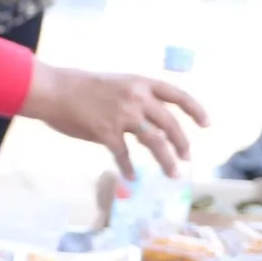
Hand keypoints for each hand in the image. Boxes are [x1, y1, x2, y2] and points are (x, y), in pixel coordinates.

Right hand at [21, 64, 208, 177]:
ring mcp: (123, 115)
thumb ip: (138, 98)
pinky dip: (128, 168)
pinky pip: (123, 155)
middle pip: (170, 123)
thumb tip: (155, 122)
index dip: (195, 110)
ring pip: (154, 141)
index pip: (179, 95)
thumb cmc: (83, 86)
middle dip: (182, 143)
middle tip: (188, 158)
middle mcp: (137, 98)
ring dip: (166, 160)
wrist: (54, 89)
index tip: (207, 124)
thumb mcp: (119, 83)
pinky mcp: (106, 132)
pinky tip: (132, 177)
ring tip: (173, 174)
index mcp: (142, 83)